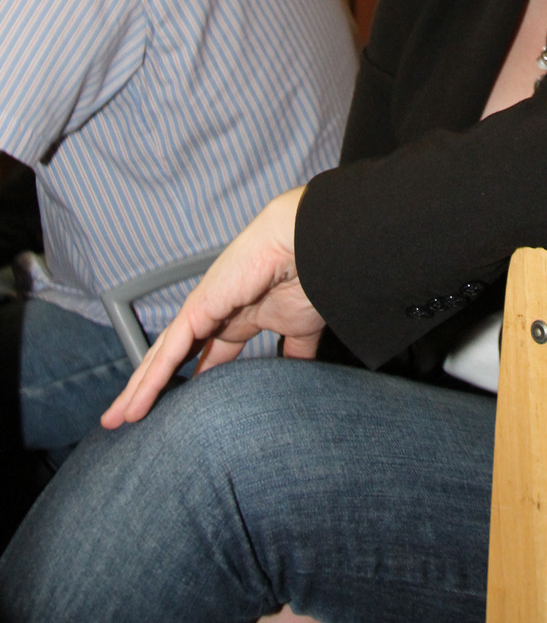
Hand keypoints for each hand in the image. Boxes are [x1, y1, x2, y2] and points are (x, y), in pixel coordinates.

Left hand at [102, 186, 323, 427]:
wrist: (308, 245)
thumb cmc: (310, 277)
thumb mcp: (301, 329)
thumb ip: (296, 354)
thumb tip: (301, 378)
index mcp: (240, 318)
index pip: (207, 355)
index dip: (193, 380)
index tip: (181, 409)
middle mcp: (216, 314)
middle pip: (174, 357)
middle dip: (153, 386)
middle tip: (131, 416)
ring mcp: (203, 310)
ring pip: (162, 356)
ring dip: (140, 387)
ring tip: (119, 418)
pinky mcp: (197, 309)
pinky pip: (169, 350)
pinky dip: (151, 378)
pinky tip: (136, 403)